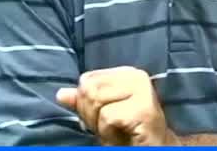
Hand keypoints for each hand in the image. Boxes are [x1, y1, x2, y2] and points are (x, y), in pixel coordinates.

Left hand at [56, 66, 179, 145]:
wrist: (154, 147)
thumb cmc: (128, 131)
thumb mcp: (102, 114)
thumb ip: (84, 102)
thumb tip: (61, 94)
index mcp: (127, 73)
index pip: (87, 80)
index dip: (86, 103)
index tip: (103, 115)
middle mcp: (137, 76)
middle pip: (89, 90)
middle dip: (91, 114)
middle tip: (110, 125)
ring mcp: (143, 90)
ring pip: (97, 102)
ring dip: (100, 123)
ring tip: (116, 128)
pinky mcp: (144, 108)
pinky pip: (108, 117)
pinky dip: (108, 132)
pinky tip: (123, 134)